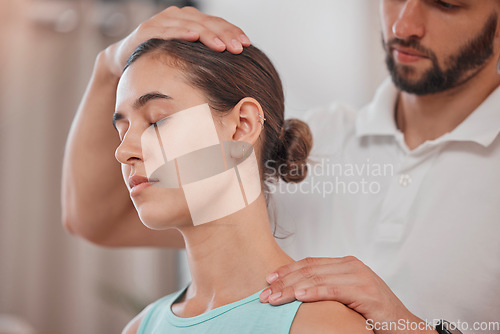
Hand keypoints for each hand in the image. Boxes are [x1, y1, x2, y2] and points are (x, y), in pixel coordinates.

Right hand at [102, 6, 250, 77]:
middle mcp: (179, 16)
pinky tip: (193, 36)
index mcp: (192, 20)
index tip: (247, 45)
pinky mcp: (147, 30)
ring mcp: (162, 21)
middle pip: (207, 23)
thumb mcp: (187, 58)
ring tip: (221, 47)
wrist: (125, 61)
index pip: (217, 23)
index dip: (233, 32)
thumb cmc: (162, 61)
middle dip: (225, 35)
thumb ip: (205, 58)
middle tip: (239, 48)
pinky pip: (166, 29)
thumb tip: (234, 69)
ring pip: (190, 24)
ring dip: (207, 35)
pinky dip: (180, 32)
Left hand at [260, 256, 436, 333]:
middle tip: (264, 293)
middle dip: (283, 281)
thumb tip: (297, 290)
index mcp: (346, 264)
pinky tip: (298, 296)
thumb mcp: (348, 293)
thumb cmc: (373, 311)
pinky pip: (332, 290)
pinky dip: (313, 292)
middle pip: (309, 269)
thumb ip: (328, 286)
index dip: (287, 270)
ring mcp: (358, 276)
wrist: (403, 324)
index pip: (309, 263)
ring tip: (273, 298)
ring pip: (316, 278)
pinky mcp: (364, 291)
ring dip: (290, 289)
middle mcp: (351, 266)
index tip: (268, 279)